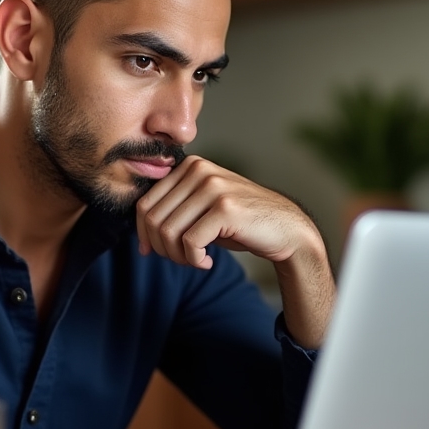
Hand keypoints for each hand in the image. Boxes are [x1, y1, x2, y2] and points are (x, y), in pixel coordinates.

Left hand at [135, 155, 316, 269]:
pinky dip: (194, 260)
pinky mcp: (225, 208)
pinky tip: (207, 262)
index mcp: (190, 166)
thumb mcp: (204, 210)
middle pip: (152, 218)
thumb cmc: (242, 224)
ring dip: (178, 256)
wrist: (287, 229)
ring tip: (195, 261)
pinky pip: (190, 242)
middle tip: (182, 260)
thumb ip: (176, 212)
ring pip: (168, 231)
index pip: (145, 203)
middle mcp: (199, 170)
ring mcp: (213, 187)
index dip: (143, 234)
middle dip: (161, 248)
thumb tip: (141, 237)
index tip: (153, 252)